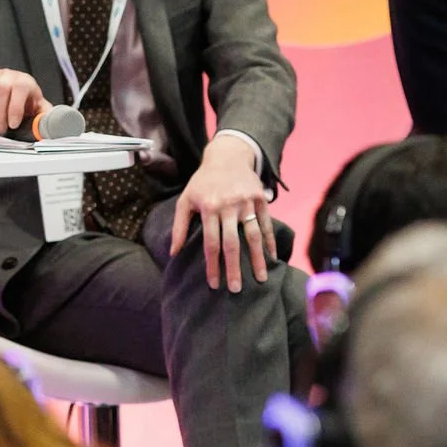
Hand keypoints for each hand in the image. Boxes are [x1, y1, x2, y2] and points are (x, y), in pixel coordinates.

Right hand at [0, 68, 48, 133]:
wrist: (9, 86)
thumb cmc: (24, 99)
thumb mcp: (37, 106)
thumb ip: (44, 117)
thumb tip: (52, 127)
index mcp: (24, 80)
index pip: (19, 88)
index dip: (14, 108)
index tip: (13, 124)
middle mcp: (6, 74)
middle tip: (0, 129)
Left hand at [169, 133, 275, 292]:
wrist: (227, 156)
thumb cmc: (203, 182)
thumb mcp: (186, 199)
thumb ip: (179, 226)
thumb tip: (173, 252)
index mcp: (209, 208)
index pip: (211, 243)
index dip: (212, 266)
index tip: (214, 285)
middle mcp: (229, 206)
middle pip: (232, 243)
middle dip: (234, 268)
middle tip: (237, 290)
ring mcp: (247, 203)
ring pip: (253, 236)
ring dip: (257, 259)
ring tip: (261, 279)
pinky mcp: (261, 199)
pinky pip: (266, 224)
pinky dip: (270, 241)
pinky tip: (273, 257)